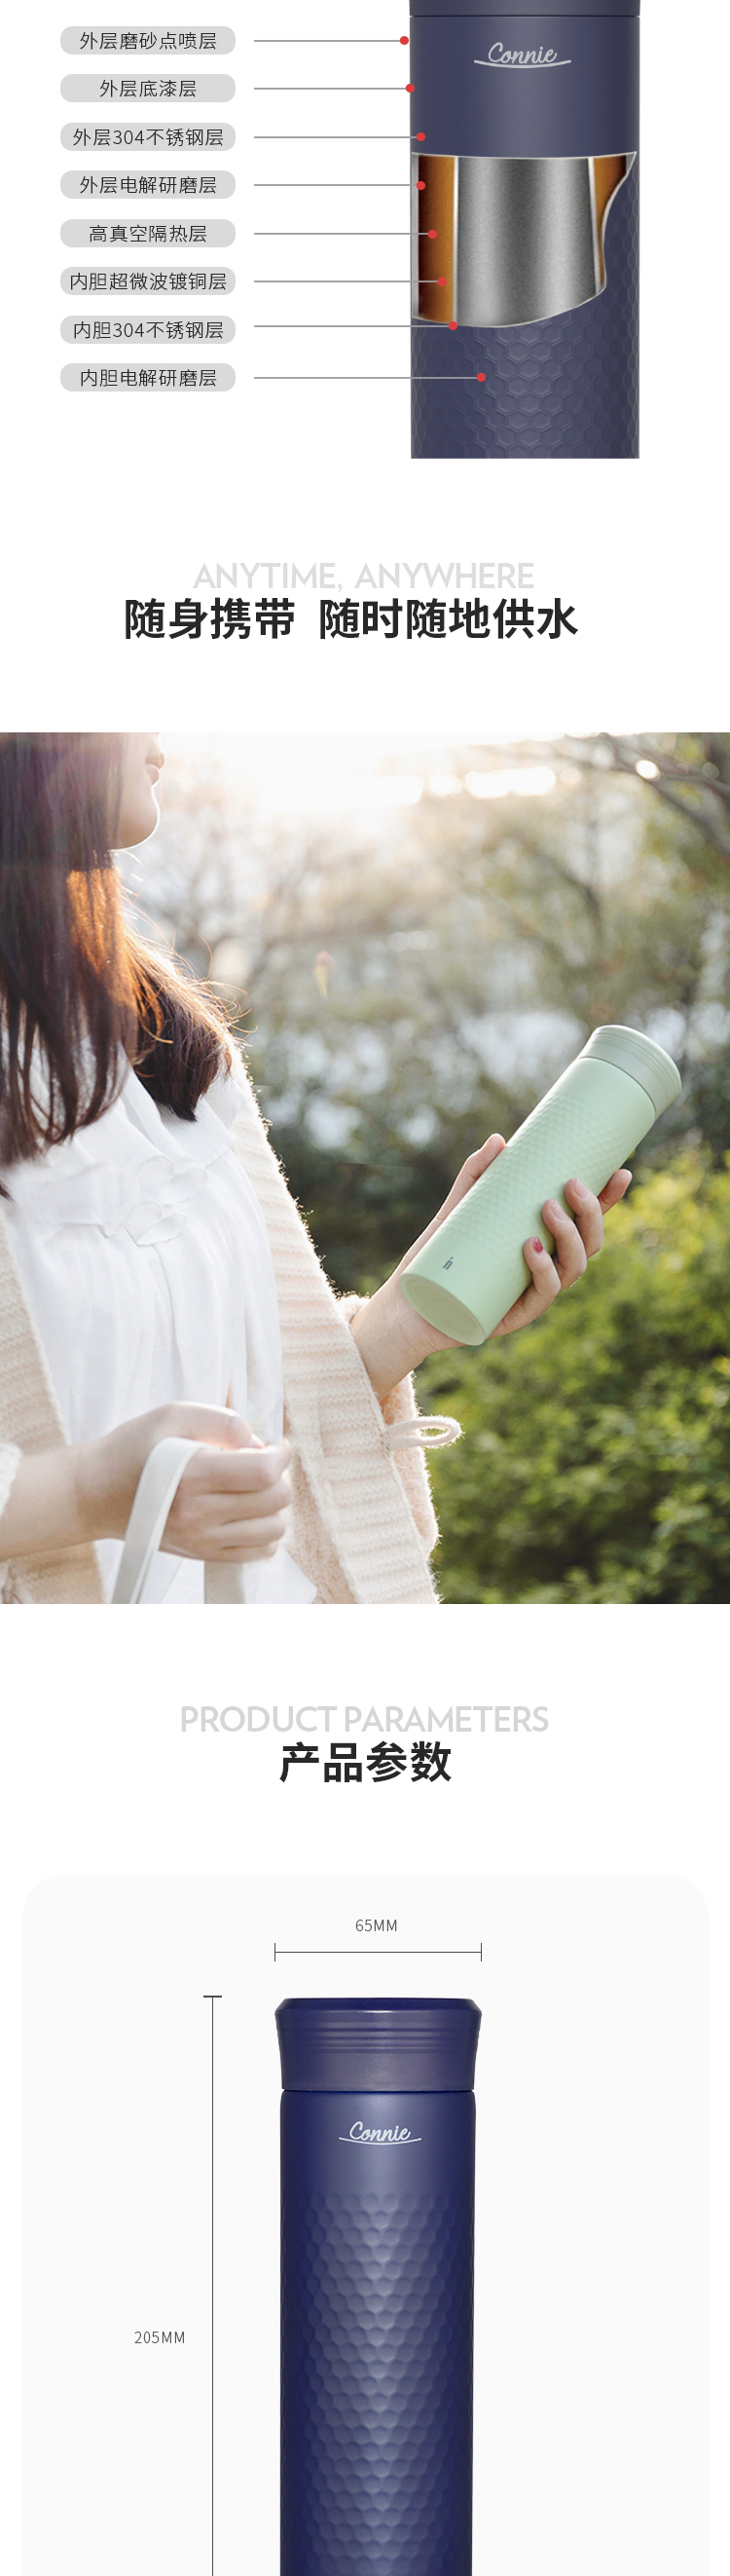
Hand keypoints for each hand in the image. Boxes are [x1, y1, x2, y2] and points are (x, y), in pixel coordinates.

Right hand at [0, 1402, 291, 1563]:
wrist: (96, 1493)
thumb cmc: (134, 1448)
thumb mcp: (173, 1415)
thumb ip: (223, 1421)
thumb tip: (260, 1444)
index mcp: (191, 1475)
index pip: (262, 1473)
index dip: (280, 1456)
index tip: (275, 1446)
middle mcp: (198, 1513)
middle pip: (274, 1500)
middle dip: (279, 1476)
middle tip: (262, 1463)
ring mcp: (201, 1539)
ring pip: (273, 1530)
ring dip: (274, 1506)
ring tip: (254, 1489)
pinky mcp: (202, 1555)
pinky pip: (259, 1552)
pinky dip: (266, 1532)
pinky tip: (249, 1513)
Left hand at [350, 1138, 631, 1399]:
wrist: (409, 1302)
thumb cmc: (438, 1255)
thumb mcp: (458, 1207)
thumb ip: (476, 1172)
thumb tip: (500, 1139)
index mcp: (544, 1243)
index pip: (586, 1223)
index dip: (610, 1201)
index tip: (621, 1171)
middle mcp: (546, 1269)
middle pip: (589, 1244)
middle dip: (590, 1214)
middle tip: (570, 1185)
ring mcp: (533, 1293)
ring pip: (573, 1269)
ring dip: (569, 1237)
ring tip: (547, 1208)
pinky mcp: (514, 1315)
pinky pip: (541, 1296)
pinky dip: (543, 1272)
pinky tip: (532, 1248)